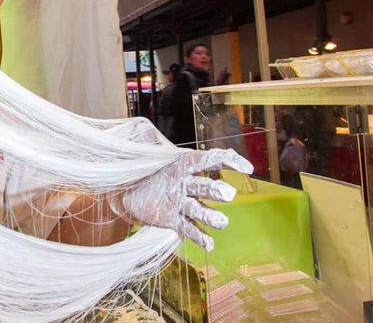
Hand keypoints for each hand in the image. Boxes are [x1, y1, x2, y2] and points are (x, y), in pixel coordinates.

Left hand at [111, 149, 252, 250]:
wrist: (125, 190)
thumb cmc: (140, 167)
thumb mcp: (143, 150)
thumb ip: (147, 139)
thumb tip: (145, 129)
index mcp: (184, 163)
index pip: (210, 159)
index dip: (230, 161)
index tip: (247, 169)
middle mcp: (187, 183)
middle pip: (207, 187)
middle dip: (218, 190)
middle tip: (227, 194)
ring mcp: (182, 203)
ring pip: (200, 210)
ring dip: (212, 216)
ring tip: (221, 222)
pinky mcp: (173, 220)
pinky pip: (188, 228)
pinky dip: (200, 236)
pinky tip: (209, 243)